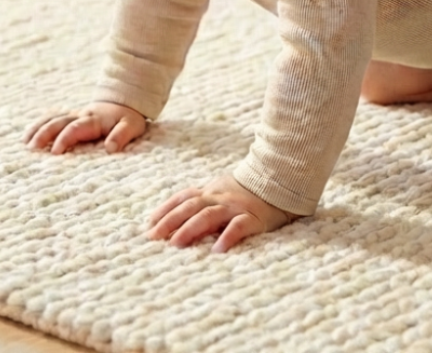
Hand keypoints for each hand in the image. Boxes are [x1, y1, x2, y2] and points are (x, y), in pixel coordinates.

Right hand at [24, 101, 147, 153]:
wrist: (125, 102)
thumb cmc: (128, 119)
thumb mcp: (132, 126)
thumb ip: (122, 136)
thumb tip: (110, 148)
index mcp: (94, 119)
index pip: (75, 128)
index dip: (64, 138)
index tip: (54, 152)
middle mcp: (81, 116)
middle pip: (58, 121)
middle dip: (44, 133)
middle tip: (32, 148)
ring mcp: (74, 115)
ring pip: (52, 119)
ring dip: (38, 129)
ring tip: (25, 143)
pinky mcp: (70, 117)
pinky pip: (51, 118)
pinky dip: (38, 125)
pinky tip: (26, 137)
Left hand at [148, 174, 294, 252]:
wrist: (282, 180)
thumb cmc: (249, 191)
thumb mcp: (223, 191)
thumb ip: (204, 202)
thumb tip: (177, 221)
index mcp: (212, 191)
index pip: (184, 197)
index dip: (166, 209)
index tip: (149, 225)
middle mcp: (220, 197)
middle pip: (191, 206)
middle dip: (170, 221)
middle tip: (154, 237)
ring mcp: (235, 206)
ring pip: (209, 215)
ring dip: (190, 229)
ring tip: (176, 244)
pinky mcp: (253, 217)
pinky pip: (239, 226)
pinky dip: (227, 237)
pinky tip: (218, 250)